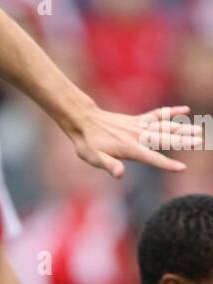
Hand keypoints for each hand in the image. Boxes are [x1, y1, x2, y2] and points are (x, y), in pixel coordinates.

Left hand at [70, 104, 202, 177]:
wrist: (83, 120)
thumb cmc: (87, 143)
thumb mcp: (93, 157)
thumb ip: (108, 165)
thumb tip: (120, 174)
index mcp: (129, 148)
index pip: (152, 158)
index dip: (167, 164)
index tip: (182, 168)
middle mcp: (137, 135)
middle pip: (164, 139)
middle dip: (183, 141)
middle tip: (200, 141)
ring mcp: (139, 126)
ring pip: (165, 127)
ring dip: (183, 128)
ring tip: (200, 131)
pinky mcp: (137, 120)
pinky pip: (157, 115)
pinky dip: (171, 112)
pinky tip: (185, 110)